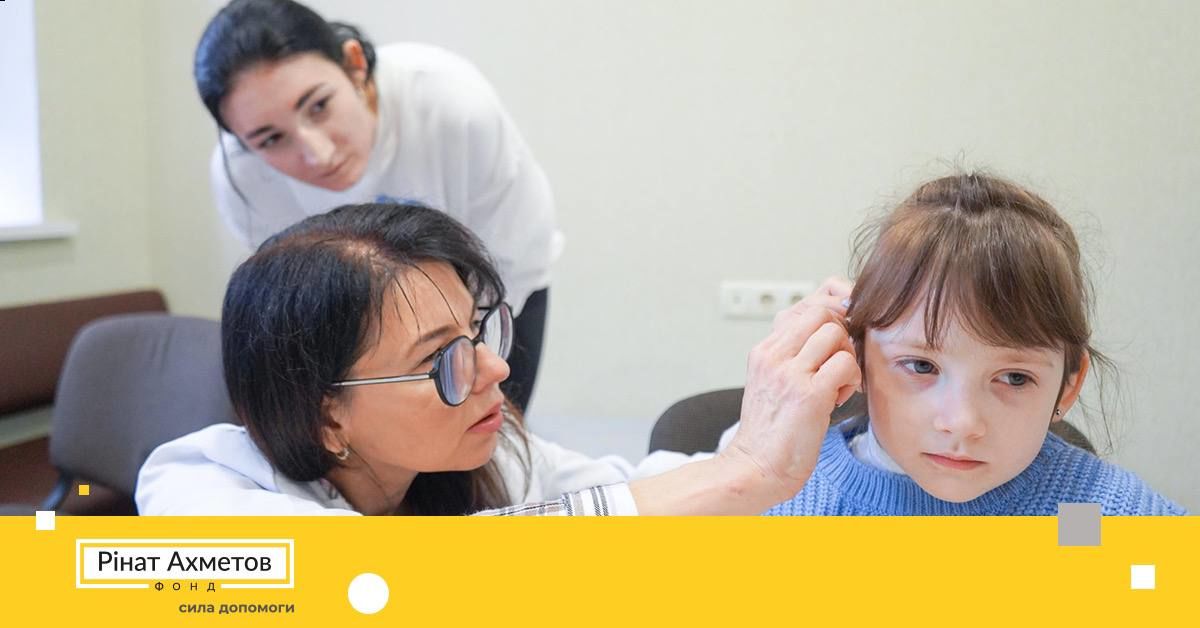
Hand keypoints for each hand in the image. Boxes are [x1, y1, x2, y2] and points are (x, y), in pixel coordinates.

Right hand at [719, 281, 861, 504]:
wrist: (756, 467)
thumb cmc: (771, 432)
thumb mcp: (772, 382)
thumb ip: (792, 356)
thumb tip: (830, 332)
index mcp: (764, 350)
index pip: (804, 306)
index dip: (832, 316)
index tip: (841, 340)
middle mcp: (773, 355)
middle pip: (822, 312)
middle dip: (843, 333)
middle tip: (841, 362)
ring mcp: (789, 373)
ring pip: (836, 333)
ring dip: (848, 357)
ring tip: (838, 383)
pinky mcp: (809, 394)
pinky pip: (845, 363)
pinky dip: (851, 379)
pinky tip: (840, 397)